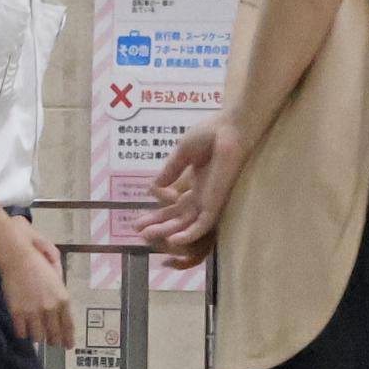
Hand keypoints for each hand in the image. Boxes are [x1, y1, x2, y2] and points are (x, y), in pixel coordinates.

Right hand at [0, 230, 71, 344]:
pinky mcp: (17, 313)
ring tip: (35, 334)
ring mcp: (33, 312)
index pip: (68, 325)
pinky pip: (21, 332)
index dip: (68, 338)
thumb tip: (60, 302)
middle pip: (54, 335)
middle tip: (52, 343)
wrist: (16, 255)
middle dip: (54, 341)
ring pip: (38, 337)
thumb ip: (61, 290)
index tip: (68, 345)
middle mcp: (51, 309)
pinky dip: (23, 332)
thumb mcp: (58, 275)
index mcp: (63, 299)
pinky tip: (23, 329)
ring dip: (37, 337)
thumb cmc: (37, 259)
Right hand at [138, 116, 250, 269]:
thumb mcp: (182, 153)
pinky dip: (190, 233)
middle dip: (158, 226)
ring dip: (169, 232)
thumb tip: (152, 187)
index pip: (174, 207)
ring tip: (148, 237)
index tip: (138, 222)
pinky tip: (174, 240)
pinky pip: (205, 223)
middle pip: (179, 218)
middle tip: (139, 233)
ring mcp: (210, 200)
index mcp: (196, 184)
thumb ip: (170, 171)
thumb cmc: (211, 134)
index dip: (156, 215)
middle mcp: (203, 196)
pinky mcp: (218, 201)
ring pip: (188, 224)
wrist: (230, 127)